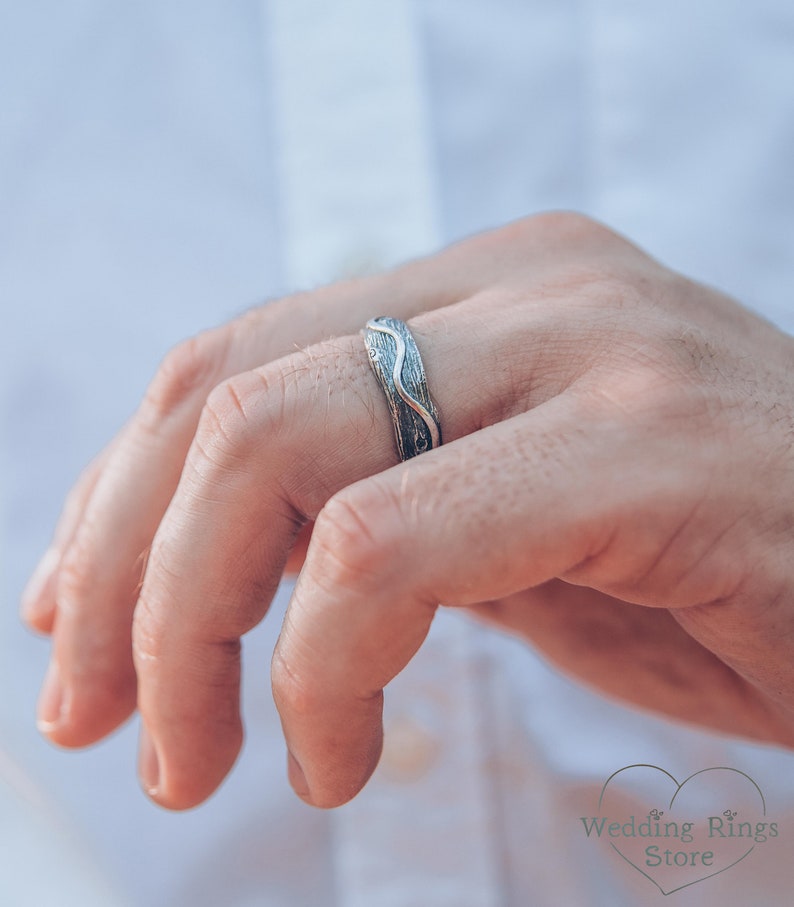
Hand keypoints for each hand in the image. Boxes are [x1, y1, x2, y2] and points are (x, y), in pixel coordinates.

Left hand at [21, 213, 793, 809]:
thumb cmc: (720, 565)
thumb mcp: (512, 525)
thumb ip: (379, 507)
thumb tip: (214, 563)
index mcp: (484, 290)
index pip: (232, 358)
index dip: (117, 495)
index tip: (70, 620)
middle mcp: (526, 290)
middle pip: (224, 397)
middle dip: (124, 575)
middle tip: (108, 717)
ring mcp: (588, 350)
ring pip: (277, 448)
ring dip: (190, 623)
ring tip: (201, 756)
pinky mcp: (647, 450)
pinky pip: (392, 546)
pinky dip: (326, 667)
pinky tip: (339, 752)